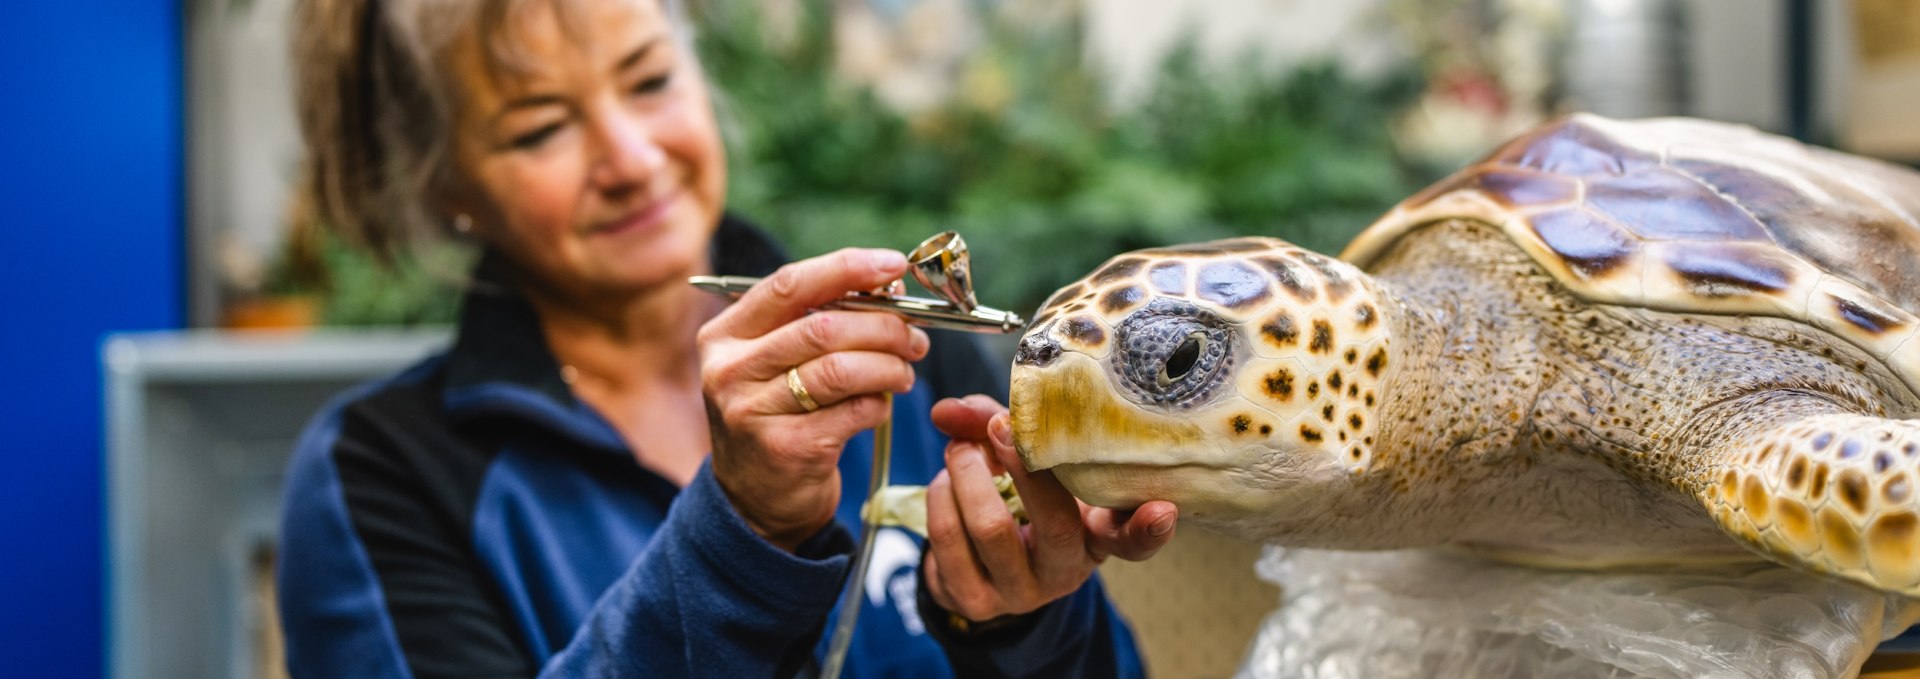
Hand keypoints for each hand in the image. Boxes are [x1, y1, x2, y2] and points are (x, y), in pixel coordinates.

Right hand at [698, 248, 930, 550]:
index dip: (846, 268)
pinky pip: (852, 412)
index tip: (892, 265)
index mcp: (726, 335)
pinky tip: (880, 405)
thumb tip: (888, 283)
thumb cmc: (779, 414)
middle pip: (823, 327)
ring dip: (888, 366)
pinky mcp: (785, 449)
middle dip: (883, 326)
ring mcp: (751, 412)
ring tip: (904, 372)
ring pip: (840, 369)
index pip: (789, 284)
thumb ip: (820, 320)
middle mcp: (729, 371)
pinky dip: (879, 404)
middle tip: (914, 337)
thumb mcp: (779, 361)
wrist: (755, 496)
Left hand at [921, 396, 1177, 621]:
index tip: (1162, 509)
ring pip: (990, 528)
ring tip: (959, 449)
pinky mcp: (974, 602)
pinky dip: (940, 497)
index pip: (1132, 542)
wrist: (977, 567)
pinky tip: (944, 484)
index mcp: (1094, 536)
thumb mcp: (1023, 465)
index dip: (1149, 529)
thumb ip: (998, 428)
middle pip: (1054, 523)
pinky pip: (948, 540)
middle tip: (994, 429)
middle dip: (1017, 465)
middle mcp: (1065, 572)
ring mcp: (1021, 593)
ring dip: (965, 474)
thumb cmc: (1014, 502)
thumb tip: (946, 410)